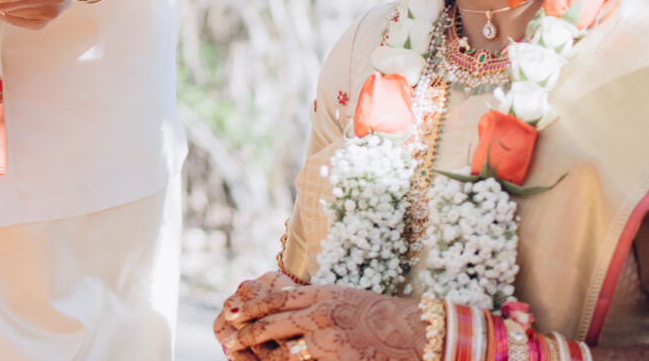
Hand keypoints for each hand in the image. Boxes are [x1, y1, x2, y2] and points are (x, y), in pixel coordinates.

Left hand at [217, 283, 422, 360]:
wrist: (417, 332)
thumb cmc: (380, 316)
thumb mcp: (344, 297)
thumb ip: (315, 302)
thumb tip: (285, 305)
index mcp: (321, 295)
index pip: (276, 298)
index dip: (251, 307)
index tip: (232, 313)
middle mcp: (321, 314)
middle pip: (273, 323)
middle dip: (248, 334)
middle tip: (231, 342)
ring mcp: (329, 339)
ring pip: (284, 351)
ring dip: (266, 357)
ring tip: (249, 359)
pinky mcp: (338, 359)